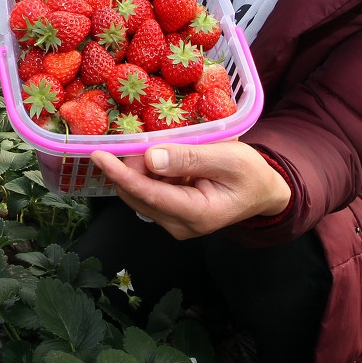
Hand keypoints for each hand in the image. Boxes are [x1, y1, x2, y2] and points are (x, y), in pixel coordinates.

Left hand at [91, 141, 290, 239]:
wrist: (263, 192)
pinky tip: (159, 158)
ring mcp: (174, 222)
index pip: (149, 194)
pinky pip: (148, 192)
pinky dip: (146, 173)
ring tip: (157, 147)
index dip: (121, 174)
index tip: (98, 155)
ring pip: (139, 193)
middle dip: (129, 166)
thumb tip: (150, 158)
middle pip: (138, 194)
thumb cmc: (250, 173)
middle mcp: (180, 225)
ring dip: (138, 169)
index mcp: (197, 214)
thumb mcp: (227, 157)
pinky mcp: (171, 214)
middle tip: (139, 138)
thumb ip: (189, 158)